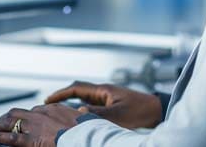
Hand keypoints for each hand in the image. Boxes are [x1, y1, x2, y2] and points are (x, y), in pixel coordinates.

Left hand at [0, 104, 82, 146]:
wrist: (89, 137)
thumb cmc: (90, 131)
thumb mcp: (84, 119)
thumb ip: (78, 116)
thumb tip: (81, 113)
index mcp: (54, 109)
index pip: (34, 110)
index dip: (25, 115)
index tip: (19, 118)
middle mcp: (41, 114)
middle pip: (18, 112)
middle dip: (5, 116)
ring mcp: (35, 126)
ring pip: (9, 122)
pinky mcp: (31, 140)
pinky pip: (11, 138)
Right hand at [45, 81, 161, 128]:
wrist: (157, 111)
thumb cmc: (140, 111)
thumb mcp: (118, 115)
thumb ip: (97, 114)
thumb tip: (77, 111)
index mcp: (103, 90)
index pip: (76, 88)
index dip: (60, 93)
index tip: (48, 100)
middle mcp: (104, 92)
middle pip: (78, 91)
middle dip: (62, 97)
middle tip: (48, 105)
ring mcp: (108, 98)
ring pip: (84, 99)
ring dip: (72, 103)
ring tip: (59, 112)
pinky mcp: (113, 105)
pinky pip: (92, 105)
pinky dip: (82, 109)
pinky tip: (78, 117)